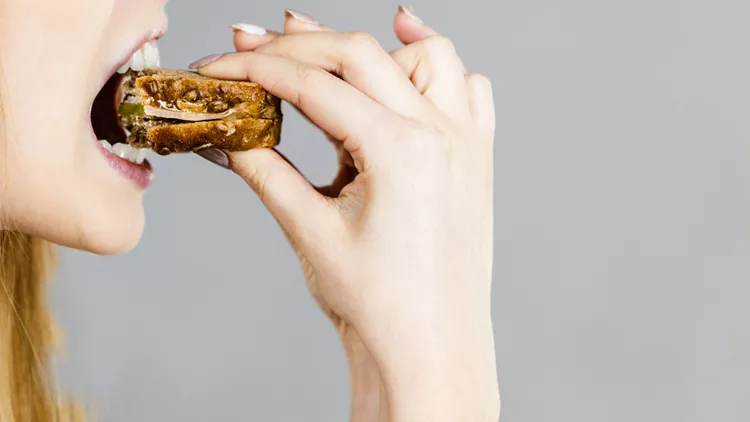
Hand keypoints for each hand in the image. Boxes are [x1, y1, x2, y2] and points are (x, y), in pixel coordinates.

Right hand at [193, 7, 497, 421]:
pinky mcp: (476, 157)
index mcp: (400, 151)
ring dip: (376, 46)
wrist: (428, 346)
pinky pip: (468, 88)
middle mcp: (442, 134)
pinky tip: (405, 69)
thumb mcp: (310, 232)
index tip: (221, 65)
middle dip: (299, 44)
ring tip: (328, 52)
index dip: (258, 69)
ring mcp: (466, 142)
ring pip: (428, 56)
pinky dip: (436, 68)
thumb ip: (266, 171)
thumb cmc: (379, 306)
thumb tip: (230, 136)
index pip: (315, 85)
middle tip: (252, 44)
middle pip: (361, 53)